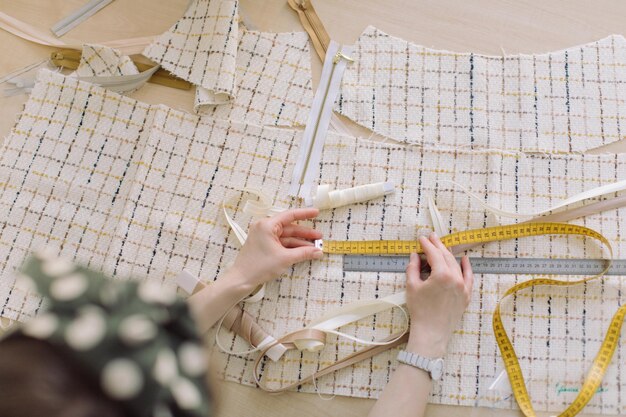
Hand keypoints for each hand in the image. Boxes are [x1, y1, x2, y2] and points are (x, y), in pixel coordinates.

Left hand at [229, 208, 322, 288]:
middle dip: (305, 233)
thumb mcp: (285, 259)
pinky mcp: (264, 245)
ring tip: (314, 247)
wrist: (242, 279)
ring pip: (286, 236)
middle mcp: (264, 228)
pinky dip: (292, 247)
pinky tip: (303, 251)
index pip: (290, 215)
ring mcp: (264, 237)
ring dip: (300, 242)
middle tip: (319, 237)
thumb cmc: (258, 266)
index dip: (305, 214)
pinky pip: (281, 243)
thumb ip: (304, 253)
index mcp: (267, 225)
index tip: (316, 212)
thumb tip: (317, 251)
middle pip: (290, 227)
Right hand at [404, 233, 473, 357]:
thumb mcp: (412, 286)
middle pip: (446, 256)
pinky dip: (466, 267)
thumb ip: (413, 268)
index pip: (434, 254)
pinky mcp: (466, 295)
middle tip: (431, 237)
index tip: (421, 239)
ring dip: (448, 254)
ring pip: (456, 265)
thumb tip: (415, 256)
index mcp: (442, 275)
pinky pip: (468, 277)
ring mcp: (463, 287)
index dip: (427, 245)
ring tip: (441, 246)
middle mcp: (455, 278)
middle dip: (438, 245)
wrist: (431, 333)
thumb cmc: (420, 310)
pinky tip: (464, 259)